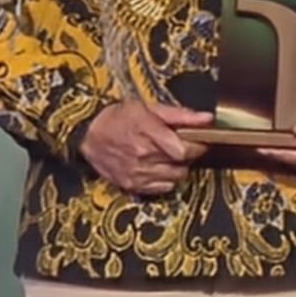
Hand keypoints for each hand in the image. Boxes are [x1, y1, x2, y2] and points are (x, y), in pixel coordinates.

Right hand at [80, 93, 201, 195]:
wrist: (88, 135)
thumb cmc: (118, 118)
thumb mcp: (148, 108)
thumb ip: (180, 115)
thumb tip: (207, 119)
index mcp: (147, 133)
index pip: (185, 149)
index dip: (197, 145)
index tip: (198, 140)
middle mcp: (143, 156)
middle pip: (183, 164)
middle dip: (187, 154)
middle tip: (180, 145)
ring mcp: (137, 173)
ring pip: (175, 178)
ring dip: (176, 167)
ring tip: (167, 156)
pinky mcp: (132, 186)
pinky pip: (162, 189)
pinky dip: (165, 179)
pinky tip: (157, 167)